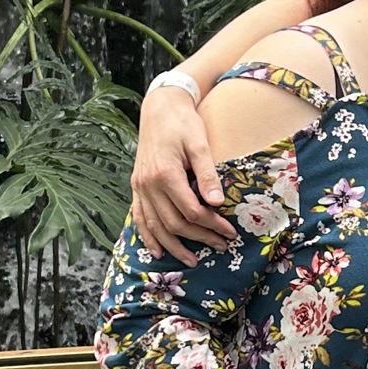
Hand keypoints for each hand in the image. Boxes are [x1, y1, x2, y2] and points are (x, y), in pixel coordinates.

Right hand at [131, 84, 234, 263]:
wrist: (160, 107)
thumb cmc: (183, 123)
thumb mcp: (199, 143)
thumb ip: (207, 173)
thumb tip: (218, 203)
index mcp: (165, 173)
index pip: (191, 211)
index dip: (212, 225)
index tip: (230, 232)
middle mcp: (148, 184)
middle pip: (174, 223)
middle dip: (199, 238)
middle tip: (221, 246)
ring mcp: (140, 186)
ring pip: (155, 226)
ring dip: (173, 246)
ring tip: (191, 261)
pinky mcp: (136, 185)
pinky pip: (139, 217)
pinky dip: (147, 236)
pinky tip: (157, 251)